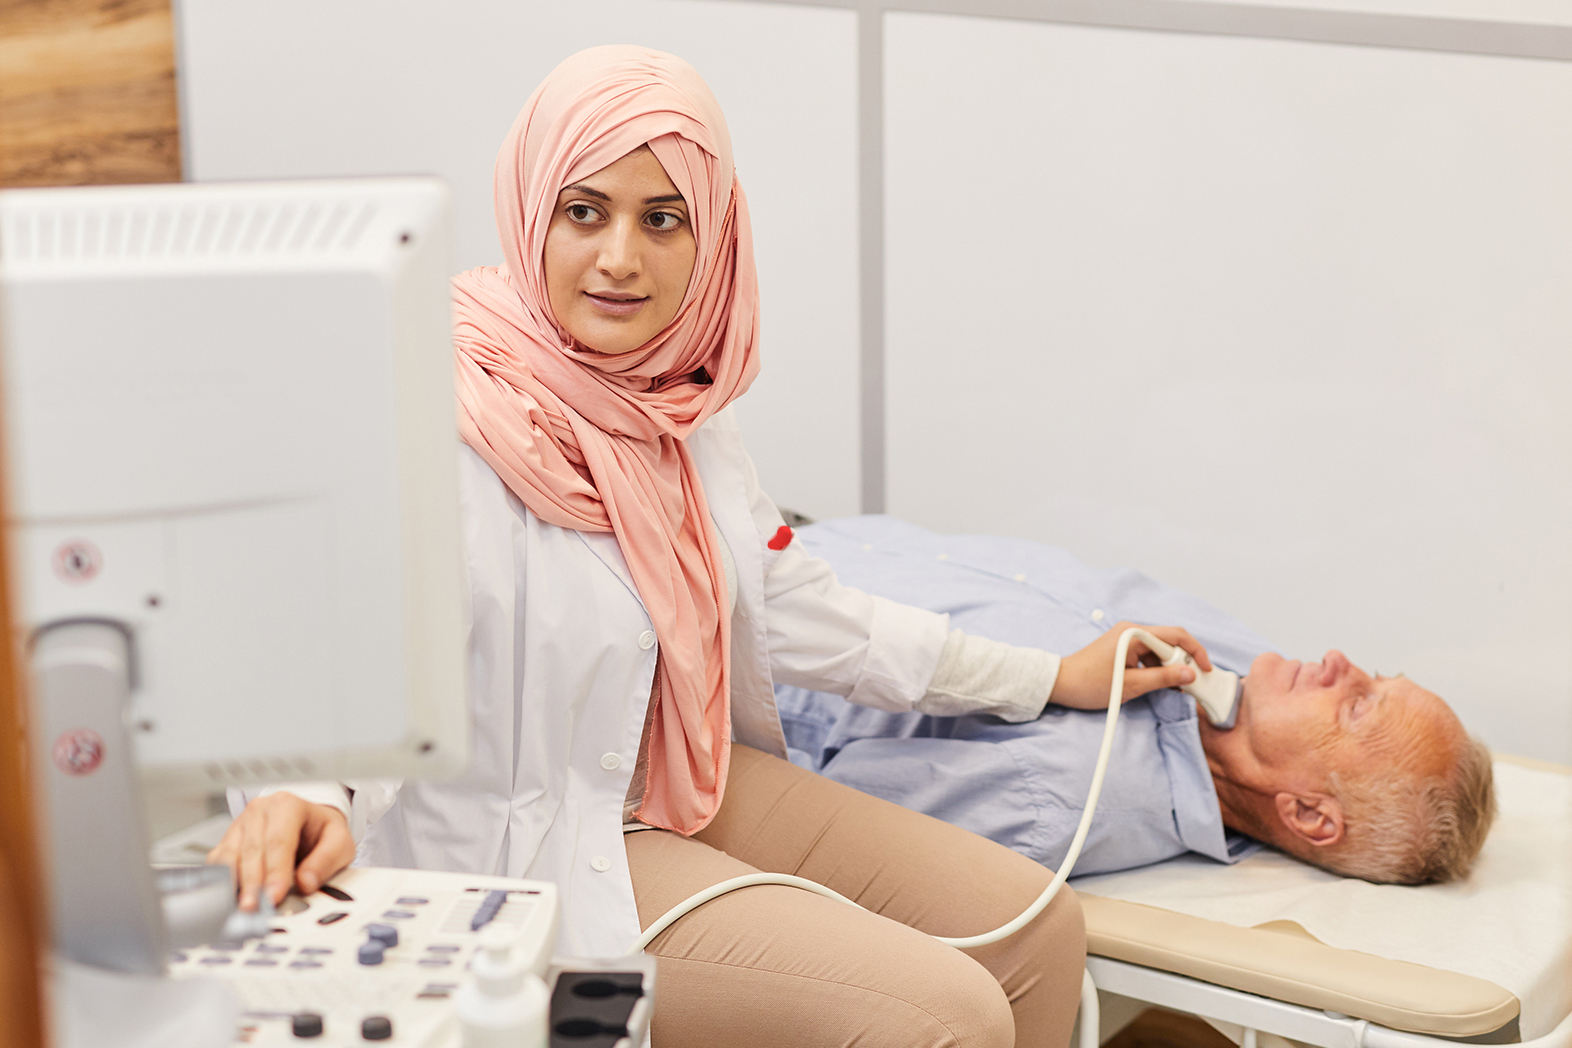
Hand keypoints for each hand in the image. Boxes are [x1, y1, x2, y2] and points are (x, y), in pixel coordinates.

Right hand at [206, 792, 353, 910]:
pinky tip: (230, 898)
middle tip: (255, 908)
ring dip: (234, 884)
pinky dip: (222, 880)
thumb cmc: (321, 831)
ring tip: (241, 907)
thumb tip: (306, 882)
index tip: (274, 895)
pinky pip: (218, 861)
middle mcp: (260, 810)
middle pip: (252, 849)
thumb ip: (327, 860)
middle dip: (253, 883)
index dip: (275, 871)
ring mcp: (240, 824)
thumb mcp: (339, 841)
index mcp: (288, 805)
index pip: (279, 840)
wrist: (308, 822)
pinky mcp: (228, 840)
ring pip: (231, 855)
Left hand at [1049, 621, 1213, 710]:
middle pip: (1169, 642)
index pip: (1176, 635)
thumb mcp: (1131, 685)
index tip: (1205, 669)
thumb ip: (1163, 679)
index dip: (1195, 651)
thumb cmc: (1090, 684)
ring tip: (1175, 687)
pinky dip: (1157, 669)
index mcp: (1134, 634)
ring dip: (1170, 667)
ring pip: (1160, 651)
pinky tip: (1160, 684)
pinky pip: (1148, 655)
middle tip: (1190, 683)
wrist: (1061, 684)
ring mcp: (1127, 639)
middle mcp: (1132, 631)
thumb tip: (1190, 674)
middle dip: (1183, 662)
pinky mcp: (1123, 648)